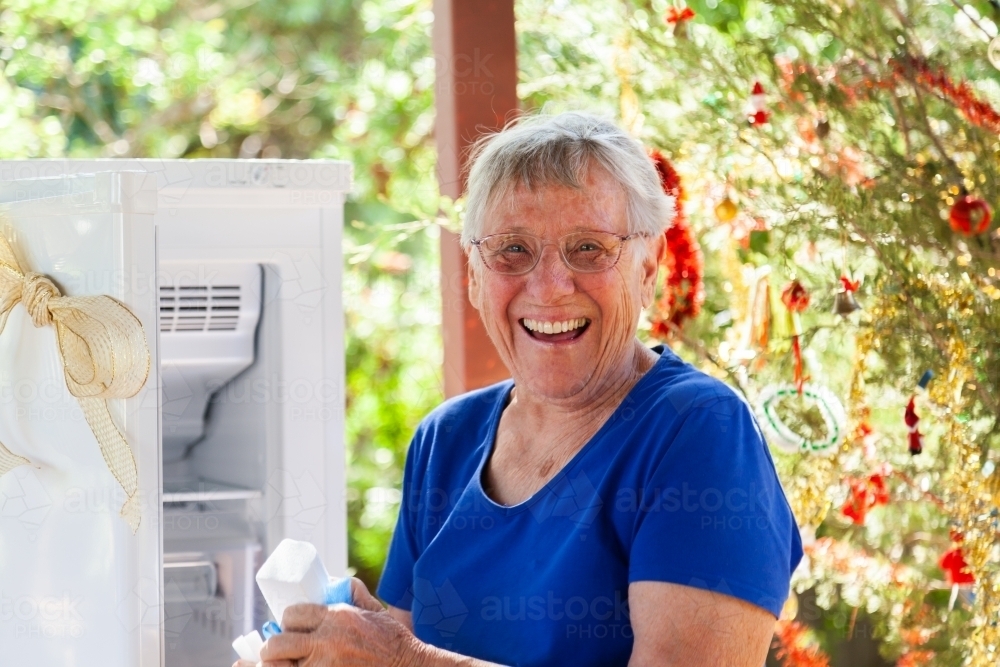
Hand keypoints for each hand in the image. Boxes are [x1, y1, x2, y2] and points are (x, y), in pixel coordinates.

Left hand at [233, 578, 426, 666]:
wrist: (408, 666)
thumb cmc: (394, 641)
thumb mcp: (376, 612)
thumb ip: (357, 596)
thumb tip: (344, 582)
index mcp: (337, 617)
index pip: (293, 614)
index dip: (287, 620)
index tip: (290, 626)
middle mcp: (326, 641)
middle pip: (278, 643)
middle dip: (274, 647)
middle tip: (279, 651)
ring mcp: (323, 666)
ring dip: (278, 666)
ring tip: (283, 664)